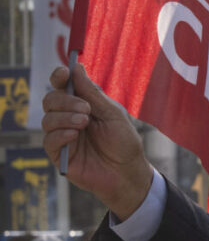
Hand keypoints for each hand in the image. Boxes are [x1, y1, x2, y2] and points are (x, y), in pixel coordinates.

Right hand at [41, 63, 152, 219]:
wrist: (128, 172)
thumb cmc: (124, 142)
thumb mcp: (112, 113)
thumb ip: (92, 93)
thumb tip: (76, 68)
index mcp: (83, 105)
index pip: (63, 86)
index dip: (59, 77)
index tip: (63, 73)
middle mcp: (69, 119)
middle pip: (51, 100)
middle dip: (65, 100)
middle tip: (86, 109)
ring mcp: (63, 136)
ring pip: (47, 119)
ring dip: (65, 117)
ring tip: (84, 122)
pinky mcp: (59, 155)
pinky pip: (49, 140)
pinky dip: (60, 134)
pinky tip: (75, 135)